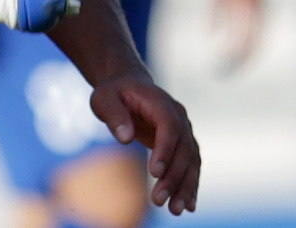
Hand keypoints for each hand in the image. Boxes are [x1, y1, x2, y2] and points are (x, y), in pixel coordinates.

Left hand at [90, 72, 199, 215]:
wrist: (128, 86)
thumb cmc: (113, 93)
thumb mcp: (104, 98)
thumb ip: (114, 115)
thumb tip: (125, 138)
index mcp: (161, 103)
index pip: (168, 127)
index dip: (164, 149)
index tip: (154, 172)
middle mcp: (179, 116)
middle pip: (182, 148)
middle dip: (173, 176)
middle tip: (158, 200)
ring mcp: (184, 130)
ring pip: (191, 161)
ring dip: (185, 186)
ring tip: (175, 210)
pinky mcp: (182, 143)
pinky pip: (190, 166)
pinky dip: (189, 185)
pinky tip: (187, 206)